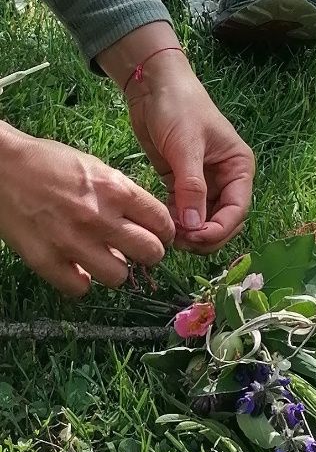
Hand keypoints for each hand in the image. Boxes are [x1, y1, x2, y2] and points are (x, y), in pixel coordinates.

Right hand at [0, 123, 175, 295]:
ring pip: (120, 277)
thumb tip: (145, 224)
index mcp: (115, 190)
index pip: (163, 223)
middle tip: (134, 249)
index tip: (157, 234)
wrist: (0, 167)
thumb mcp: (96, 168)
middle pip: (151, 253)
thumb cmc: (48, 163)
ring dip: (115, 270)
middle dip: (148, 253)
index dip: (164, 232)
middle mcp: (98, 217)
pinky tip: (75, 267)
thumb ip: (123, 196)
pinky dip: (80, 281)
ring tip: (103, 258)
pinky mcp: (46, 260)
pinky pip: (80, 288)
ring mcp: (72, 241)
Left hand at [125, 52, 254, 253]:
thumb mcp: (186, 146)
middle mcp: (226, 179)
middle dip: (205, 235)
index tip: (195, 237)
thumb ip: (191, 187)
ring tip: (169, 233)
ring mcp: (205, 183)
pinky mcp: (182, 184)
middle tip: (180, 240)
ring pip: (204, 221)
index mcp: (239, 168)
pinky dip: (177, 222)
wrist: (152, 85)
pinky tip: (163, 221)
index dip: (219, 229)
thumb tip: (195, 227)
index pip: (237, 210)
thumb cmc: (178, 107)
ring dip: (190, 232)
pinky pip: (185, 213)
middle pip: (224, 221)